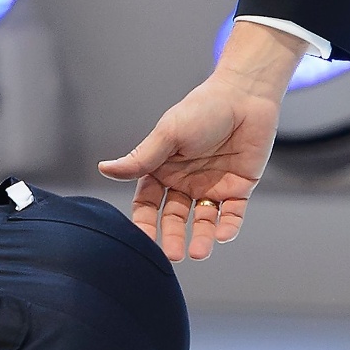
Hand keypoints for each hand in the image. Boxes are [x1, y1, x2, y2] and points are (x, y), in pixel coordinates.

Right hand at [98, 21, 308, 261]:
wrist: (245, 95)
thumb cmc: (202, 109)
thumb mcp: (167, 134)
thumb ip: (140, 158)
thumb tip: (104, 169)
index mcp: (162, 170)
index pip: (148, 204)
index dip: (145, 222)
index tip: (144, 239)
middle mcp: (184, 182)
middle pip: (174, 217)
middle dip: (172, 236)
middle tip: (173, 254)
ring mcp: (212, 186)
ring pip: (202, 220)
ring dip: (199, 237)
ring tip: (198, 252)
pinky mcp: (239, 187)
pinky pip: (232, 213)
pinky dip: (228, 226)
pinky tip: (222, 235)